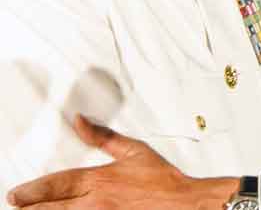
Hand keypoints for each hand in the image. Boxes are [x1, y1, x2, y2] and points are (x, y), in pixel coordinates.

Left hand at [7, 114, 237, 208]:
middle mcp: (95, 203)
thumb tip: (81, 121)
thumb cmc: (161, 179)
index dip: (33, 191)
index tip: (14, 193)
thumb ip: (104, 136)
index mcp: (100, 180)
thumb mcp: (134, 150)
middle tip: (15, 206)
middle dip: (30, 209)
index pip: (58, 184)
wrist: (182, 204)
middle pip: (52, 209)